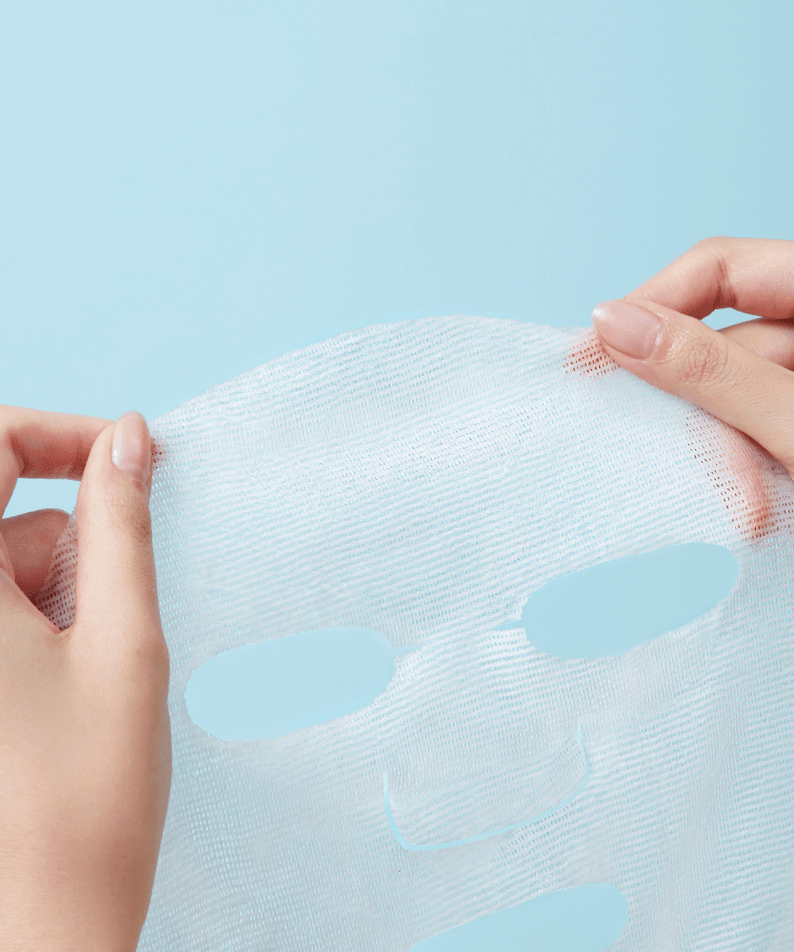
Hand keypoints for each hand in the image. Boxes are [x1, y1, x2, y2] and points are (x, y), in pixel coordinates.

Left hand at [0, 407, 170, 951]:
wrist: (39, 933)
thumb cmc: (87, 797)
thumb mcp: (124, 642)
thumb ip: (120, 528)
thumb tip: (129, 439)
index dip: (57, 433)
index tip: (127, 452)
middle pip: (2, 520)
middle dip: (67, 548)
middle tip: (107, 623)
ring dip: (55, 598)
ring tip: (86, 678)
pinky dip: (33, 628)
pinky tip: (59, 694)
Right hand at [591, 237, 793, 475]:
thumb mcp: (793, 424)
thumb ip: (712, 372)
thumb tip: (614, 324)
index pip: (724, 268)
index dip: (656, 303)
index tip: (598, 351)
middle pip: (725, 335)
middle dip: (687, 392)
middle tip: (638, 434)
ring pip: (734, 388)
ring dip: (717, 441)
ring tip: (721, 494)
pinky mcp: (792, 422)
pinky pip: (753, 421)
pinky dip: (738, 458)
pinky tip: (740, 495)